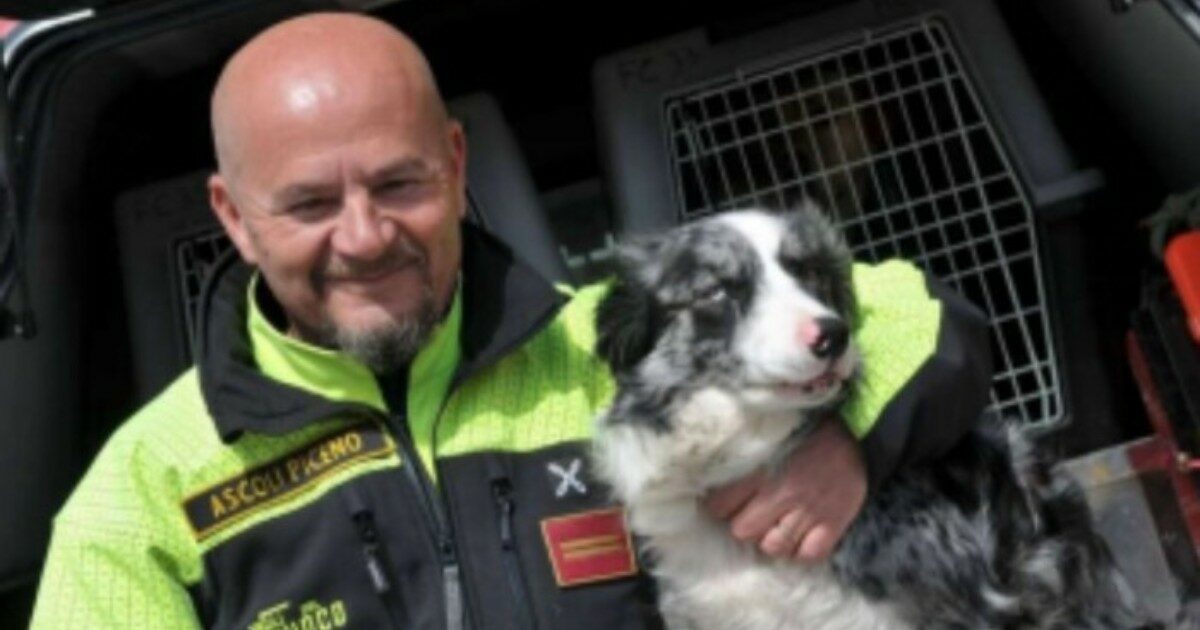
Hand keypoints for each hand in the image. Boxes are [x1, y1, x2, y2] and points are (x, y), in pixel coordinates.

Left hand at [703, 419, 866, 561]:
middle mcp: (783, 494)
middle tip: (753, 517)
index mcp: (763, 470)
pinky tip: (801, 537)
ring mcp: (809, 512)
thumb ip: (747, 462)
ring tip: (778, 527)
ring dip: (772, 540)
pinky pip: (809, 555)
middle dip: (744, 526)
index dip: (720, 507)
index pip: (721, 505)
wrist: (858, 433)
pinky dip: (802, 550)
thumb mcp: (771, 440)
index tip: (726, 504)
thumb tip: (719, 477)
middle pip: (743, 531)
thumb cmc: (810, 434)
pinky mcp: (834, 524)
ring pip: (774, 547)